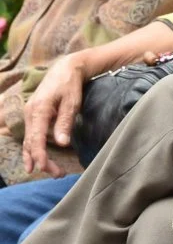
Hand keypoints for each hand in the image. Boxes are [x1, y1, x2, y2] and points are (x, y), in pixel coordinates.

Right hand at [22, 54, 90, 176]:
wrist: (65, 68)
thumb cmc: (70, 84)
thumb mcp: (72, 101)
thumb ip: (65, 122)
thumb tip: (61, 143)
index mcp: (38, 110)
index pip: (35, 139)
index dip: (39, 155)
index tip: (45, 169)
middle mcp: (30, 114)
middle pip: (31, 143)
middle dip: (42, 161)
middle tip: (57, 174)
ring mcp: (30, 115)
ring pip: (29, 141)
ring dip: (37, 157)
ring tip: (51, 171)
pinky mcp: (34, 116)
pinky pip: (30, 136)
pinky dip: (33, 149)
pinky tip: (37, 161)